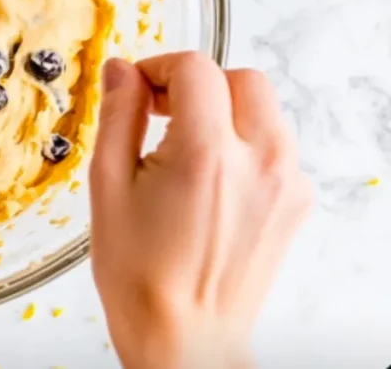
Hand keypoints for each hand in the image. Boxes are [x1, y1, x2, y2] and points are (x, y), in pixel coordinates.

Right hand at [89, 53, 311, 368]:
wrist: (185, 335)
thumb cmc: (140, 273)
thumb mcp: (108, 186)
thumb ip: (118, 115)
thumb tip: (121, 70)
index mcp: (206, 154)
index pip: (195, 68)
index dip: (158, 68)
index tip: (137, 88)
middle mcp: (259, 163)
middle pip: (241, 78)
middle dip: (197, 83)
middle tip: (160, 109)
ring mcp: (286, 183)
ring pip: (264, 109)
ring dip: (224, 111)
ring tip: (184, 147)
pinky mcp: (296, 202)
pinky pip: (275, 146)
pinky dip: (244, 143)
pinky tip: (209, 177)